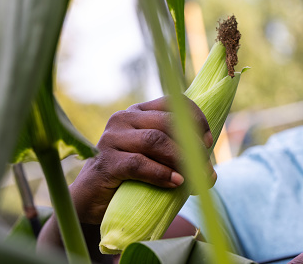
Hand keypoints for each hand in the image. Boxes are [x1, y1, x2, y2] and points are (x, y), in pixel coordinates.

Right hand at [69, 96, 215, 224]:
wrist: (93, 200)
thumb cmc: (130, 178)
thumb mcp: (156, 161)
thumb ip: (179, 159)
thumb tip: (210, 173)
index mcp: (139, 112)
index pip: (173, 102)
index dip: (195, 118)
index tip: (209, 140)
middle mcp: (124, 119)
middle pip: (167, 122)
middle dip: (192, 144)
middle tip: (204, 166)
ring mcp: (111, 138)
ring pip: (154, 140)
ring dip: (180, 159)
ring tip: (194, 177)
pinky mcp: (105, 162)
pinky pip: (138, 163)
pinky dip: (161, 173)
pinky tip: (176, 183)